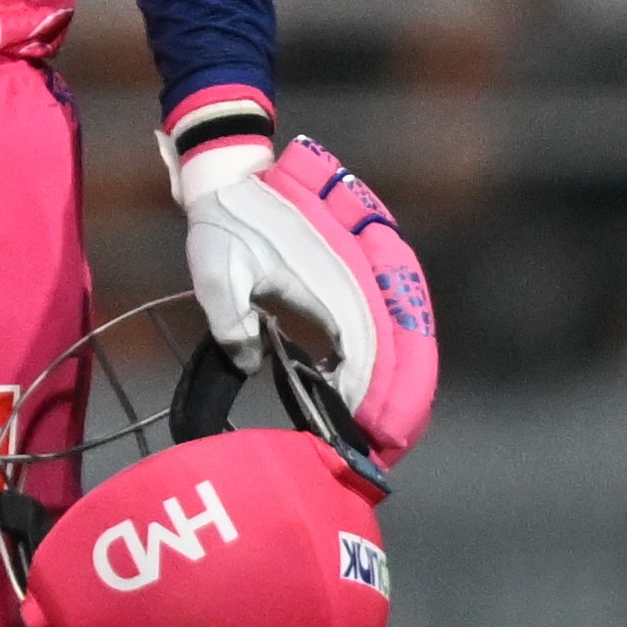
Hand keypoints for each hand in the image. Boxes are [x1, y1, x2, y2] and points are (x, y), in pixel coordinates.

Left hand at [163, 104, 438, 465]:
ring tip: (397, 430)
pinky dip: (403, 355)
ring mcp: (372, 268)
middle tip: (388, 448)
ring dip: (411, 380)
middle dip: (403, 398)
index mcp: (329, 275)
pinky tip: (387, 389)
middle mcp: (362, 272)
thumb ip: (230, 319)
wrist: (239, 178)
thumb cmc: (225, 225)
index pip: (364, 344)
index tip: (361, 431)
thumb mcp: (214, 271)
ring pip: (411, 329)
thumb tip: (251, 364)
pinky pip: (401, 316)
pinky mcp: (371, 271)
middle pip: (402, 341)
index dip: (369, 391)